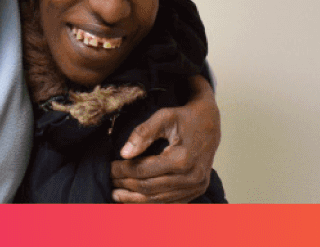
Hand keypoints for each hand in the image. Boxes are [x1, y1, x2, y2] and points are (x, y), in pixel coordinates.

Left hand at [110, 78, 219, 202]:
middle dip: (125, 185)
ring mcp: (196, 186)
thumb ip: (143, 133)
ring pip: (158, 199)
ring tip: (116, 194)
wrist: (211, 122)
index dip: (123, 171)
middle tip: (109, 180)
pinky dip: (150, 203)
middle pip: (149, 187)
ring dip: (134, 199)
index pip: (144, 170)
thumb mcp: (164, 117)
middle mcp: (192, 177)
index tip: (109, 167)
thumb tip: (124, 153)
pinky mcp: (197, 191)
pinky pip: (170, 202)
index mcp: (182, 158)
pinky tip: (135, 200)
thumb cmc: (185, 117)